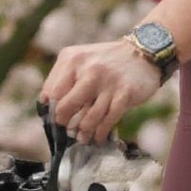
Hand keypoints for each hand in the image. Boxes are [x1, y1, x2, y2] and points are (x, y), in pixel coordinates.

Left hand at [41, 39, 161, 143]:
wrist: (144, 53)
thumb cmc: (107, 61)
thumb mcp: (80, 59)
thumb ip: (62, 77)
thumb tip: (46, 104)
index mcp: (73, 60)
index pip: (51, 92)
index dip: (51, 110)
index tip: (55, 118)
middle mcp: (89, 70)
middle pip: (66, 107)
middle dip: (64, 123)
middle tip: (67, 130)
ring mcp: (107, 82)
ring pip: (87, 118)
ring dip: (83, 133)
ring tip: (82, 138)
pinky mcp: (124, 94)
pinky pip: (107, 121)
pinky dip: (100, 133)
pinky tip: (97, 137)